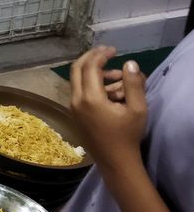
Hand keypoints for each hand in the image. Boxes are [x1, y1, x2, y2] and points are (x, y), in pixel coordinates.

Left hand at [70, 45, 147, 171]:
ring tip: (120, 77)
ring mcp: (73, 108)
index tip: (114, 50)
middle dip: (91, 58)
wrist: (115, 161)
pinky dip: (93, 85)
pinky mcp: (75, 114)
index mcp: (90, 99)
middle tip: (108, 53)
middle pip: (76, 69)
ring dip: (96, 73)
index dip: (101, 54)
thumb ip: (133, 84)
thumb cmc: (127, 135)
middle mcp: (76, 101)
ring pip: (78, 81)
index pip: (90, 67)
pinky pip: (80, 92)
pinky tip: (113, 91)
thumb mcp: (137, 109)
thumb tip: (129, 63)